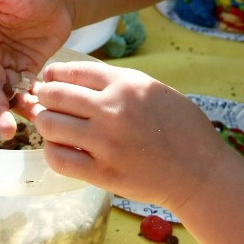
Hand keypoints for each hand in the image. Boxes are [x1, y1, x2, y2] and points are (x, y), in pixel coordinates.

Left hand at [16, 61, 228, 210]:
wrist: (200, 171)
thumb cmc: (181, 127)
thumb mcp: (153, 89)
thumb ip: (118, 82)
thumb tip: (77, 78)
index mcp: (127, 84)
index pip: (73, 71)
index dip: (54, 74)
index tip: (49, 78)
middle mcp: (113, 109)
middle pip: (55, 95)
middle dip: (44, 96)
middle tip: (44, 102)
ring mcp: (106, 142)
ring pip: (50, 125)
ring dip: (45, 123)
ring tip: (51, 125)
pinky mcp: (103, 173)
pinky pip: (59, 158)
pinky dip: (52, 151)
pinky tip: (60, 148)